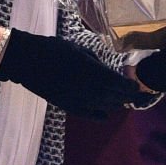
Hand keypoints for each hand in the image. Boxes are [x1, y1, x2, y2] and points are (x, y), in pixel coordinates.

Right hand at [0, 29, 154, 117]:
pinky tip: (106, 114)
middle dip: (127, 96)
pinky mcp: (66, 106)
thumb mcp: (81, 50)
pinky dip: (99, 115)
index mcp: (93, 71)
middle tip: (136, 96)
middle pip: (115, 97)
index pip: (119, 84)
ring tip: (123, 102)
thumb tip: (108, 71)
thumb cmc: (55, 49)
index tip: (137, 86)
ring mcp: (77, 99)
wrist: (28, 60)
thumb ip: (97, 63)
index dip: (130, 87)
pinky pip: (88, 114)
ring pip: (104, 106)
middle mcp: (88, 88)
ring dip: (116, 104)